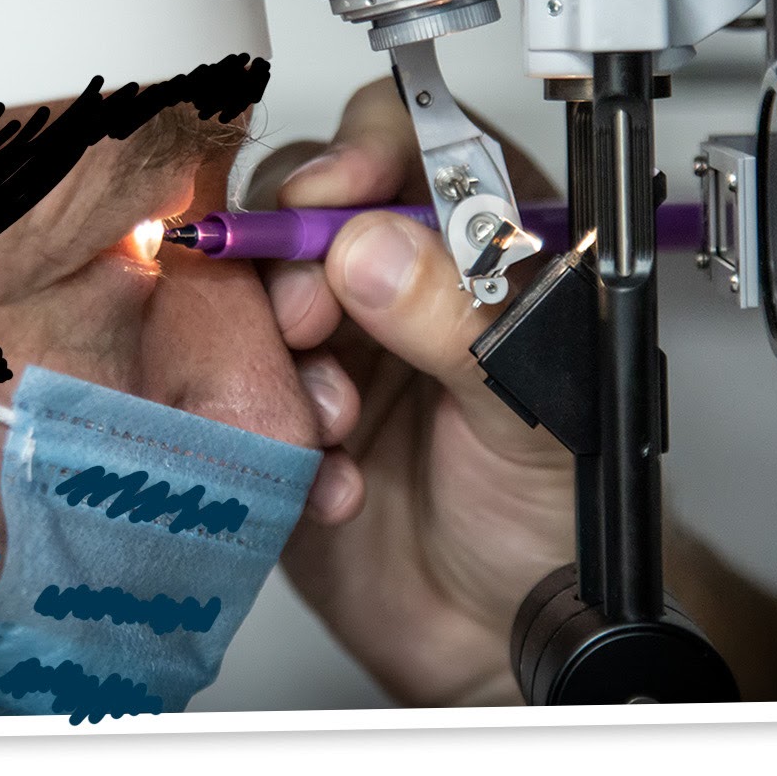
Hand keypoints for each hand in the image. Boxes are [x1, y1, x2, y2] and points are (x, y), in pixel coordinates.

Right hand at [251, 79, 776, 706]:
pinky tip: (329, 479)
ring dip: (273, 355)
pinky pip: (222, 386)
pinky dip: (260, 429)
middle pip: (297, 209)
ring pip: (245, 294)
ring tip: (334, 423)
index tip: (328, 199)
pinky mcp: (273, 413)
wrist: (501, 631)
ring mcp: (327, 345)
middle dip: (292, 264)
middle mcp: (394, 281)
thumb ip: (462, 323)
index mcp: (478, 247)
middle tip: (310, 324)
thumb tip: (374, 250)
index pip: (407, 144)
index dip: (358, 155)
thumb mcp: (537, 409)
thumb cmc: (553, 514)